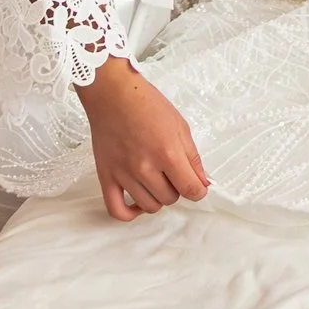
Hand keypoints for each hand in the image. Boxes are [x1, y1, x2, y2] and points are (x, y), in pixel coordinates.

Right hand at [75, 57, 210, 220]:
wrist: (114, 95)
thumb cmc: (148, 105)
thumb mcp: (181, 126)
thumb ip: (193, 158)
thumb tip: (203, 182)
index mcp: (167, 153)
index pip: (190, 190)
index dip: (198, 191)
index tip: (197, 186)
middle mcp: (145, 167)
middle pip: (170, 198)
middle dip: (177, 188)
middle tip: (173, 172)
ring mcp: (124, 174)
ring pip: (149, 205)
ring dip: (158, 197)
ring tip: (157, 180)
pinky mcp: (106, 177)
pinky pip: (116, 210)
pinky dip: (130, 213)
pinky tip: (138, 203)